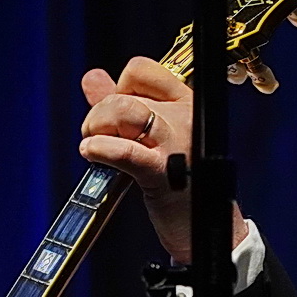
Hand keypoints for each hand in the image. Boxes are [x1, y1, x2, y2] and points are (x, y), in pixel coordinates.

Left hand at [77, 56, 246, 264]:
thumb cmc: (179, 183)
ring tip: (95, 147)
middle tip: (95, 137)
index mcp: (186, 102)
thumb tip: (92, 77)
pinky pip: (126, 151)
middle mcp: (186, 117)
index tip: (114, 113)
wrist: (205, 226)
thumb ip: (122, 103)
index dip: (117, 87)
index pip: (140, 70)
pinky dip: (101, 150)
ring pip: (125, 112)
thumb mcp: (152, 136)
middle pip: (124, 94)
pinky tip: (92, 153)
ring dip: (97, 128)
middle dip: (97, 115)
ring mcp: (177, 144)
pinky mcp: (164, 174)